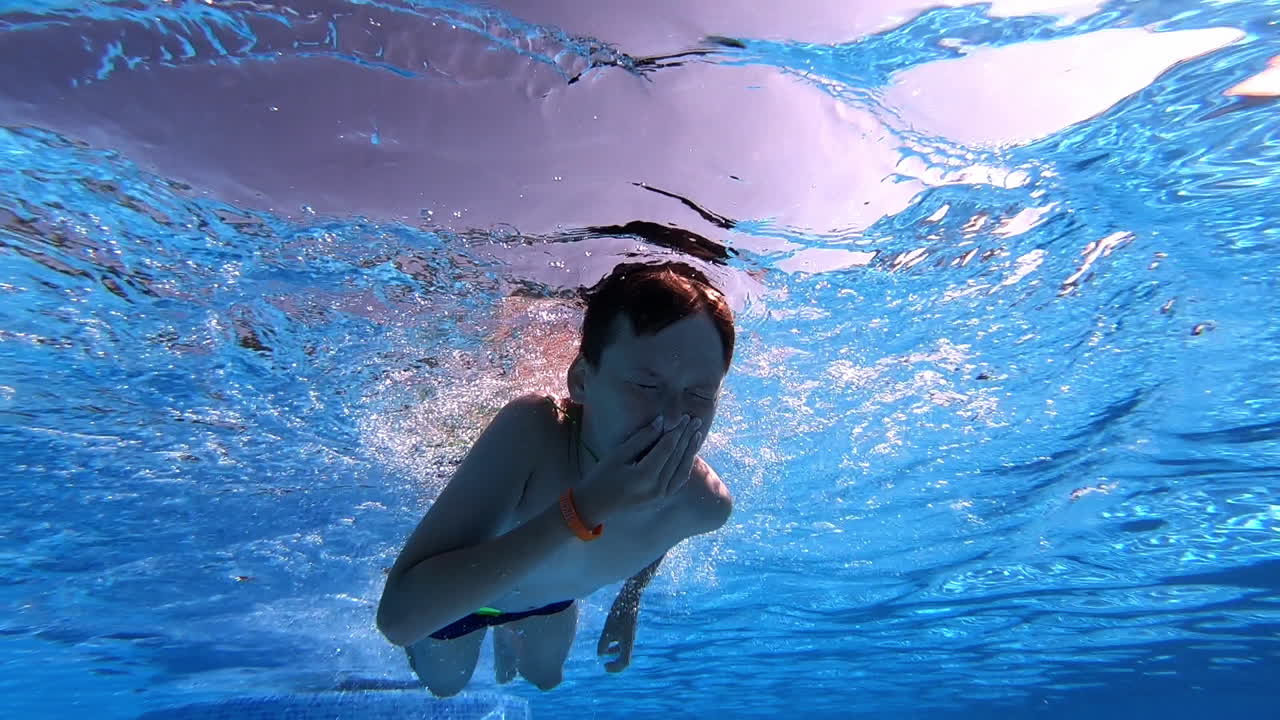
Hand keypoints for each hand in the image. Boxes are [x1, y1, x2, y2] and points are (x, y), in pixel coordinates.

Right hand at [577, 414, 701, 520]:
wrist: (594, 505)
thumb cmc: (602, 476)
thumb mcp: (619, 454)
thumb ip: (642, 438)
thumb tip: (661, 421)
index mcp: (645, 475)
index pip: (667, 448)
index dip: (677, 430)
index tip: (685, 417)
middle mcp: (657, 488)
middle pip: (677, 457)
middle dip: (687, 437)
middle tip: (696, 420)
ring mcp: (661, 496)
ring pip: (682, 470)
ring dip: (690, 450)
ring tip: (697, 434)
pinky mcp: (661, 500)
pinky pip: (679, 481)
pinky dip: (685, 466)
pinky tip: (689, 453)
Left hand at [597, 594, 640, 672]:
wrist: (629, 598)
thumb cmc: (618, 613)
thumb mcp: (608, 629)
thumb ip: (604, 643)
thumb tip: (600, 655)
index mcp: (627, 643)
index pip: (624, 663)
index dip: (615, 668)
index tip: (604, 666)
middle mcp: (630, 641)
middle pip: (625, 659)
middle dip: (615, 664)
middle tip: (605, 666)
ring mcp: (630, 635)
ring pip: (624, 650)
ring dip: (614, 654)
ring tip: (604, 652)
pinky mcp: (628, 629)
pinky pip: (622, 642)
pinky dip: (615, 645)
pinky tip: (607, 640)